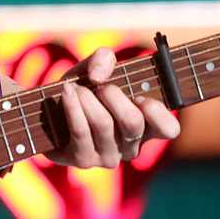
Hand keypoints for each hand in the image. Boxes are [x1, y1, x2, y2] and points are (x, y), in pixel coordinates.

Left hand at [46, 47, 180, 169]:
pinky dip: (72, 107)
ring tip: (74, 87)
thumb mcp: (96, 68)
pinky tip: (66, 92)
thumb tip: (98, 76)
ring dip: (87, 98)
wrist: (51, 111)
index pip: (169, 129)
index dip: (158, 113)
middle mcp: (131, 146)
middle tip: (100, 85)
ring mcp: (108, 156)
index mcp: (147, 126)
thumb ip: (104, 59)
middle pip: (133, 123)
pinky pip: (80, 131)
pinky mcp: (83, 159)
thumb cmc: (84, 88)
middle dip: (114, 96)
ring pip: (103, 124)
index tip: (141, 97)